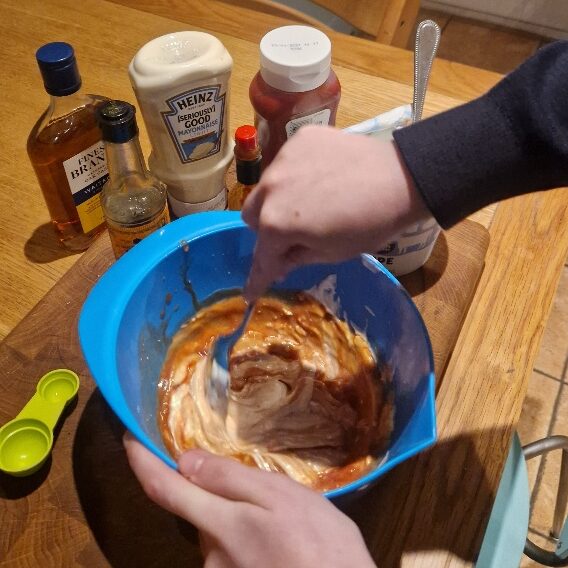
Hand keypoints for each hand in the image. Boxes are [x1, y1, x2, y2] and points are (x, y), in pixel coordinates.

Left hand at [124, 433, 375, 567]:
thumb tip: (186, 461)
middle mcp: (210, 553)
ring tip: (284, 520)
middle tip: (260, 487)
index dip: (141, 462)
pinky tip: (281, 541)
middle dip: (213, 491)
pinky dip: (248, 536)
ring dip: (238, 516)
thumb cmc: (320, 544)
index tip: (130, 438)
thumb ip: (231, 479)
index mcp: (220, 522)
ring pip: (218, 530)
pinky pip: (232, 549)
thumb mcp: (283, 497)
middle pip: (195, 509)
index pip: (164, 488)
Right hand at [242, 125, 429, 300]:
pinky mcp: (299, 139)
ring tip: (311, 200)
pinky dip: (296, 174)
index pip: (261, 257)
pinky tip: (322, 177)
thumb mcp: (332, 253)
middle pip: (252, 216)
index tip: (250, 293)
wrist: (402, 177)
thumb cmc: (369, 225)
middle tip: (294, 233)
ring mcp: (283, 159)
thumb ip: (295, 258)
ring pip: (267, 187)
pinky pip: (286, 163)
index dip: (257, 278)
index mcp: (277, 223)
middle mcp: (270, 188)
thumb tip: (278, 264)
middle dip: (267, 229)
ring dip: (279, 200)